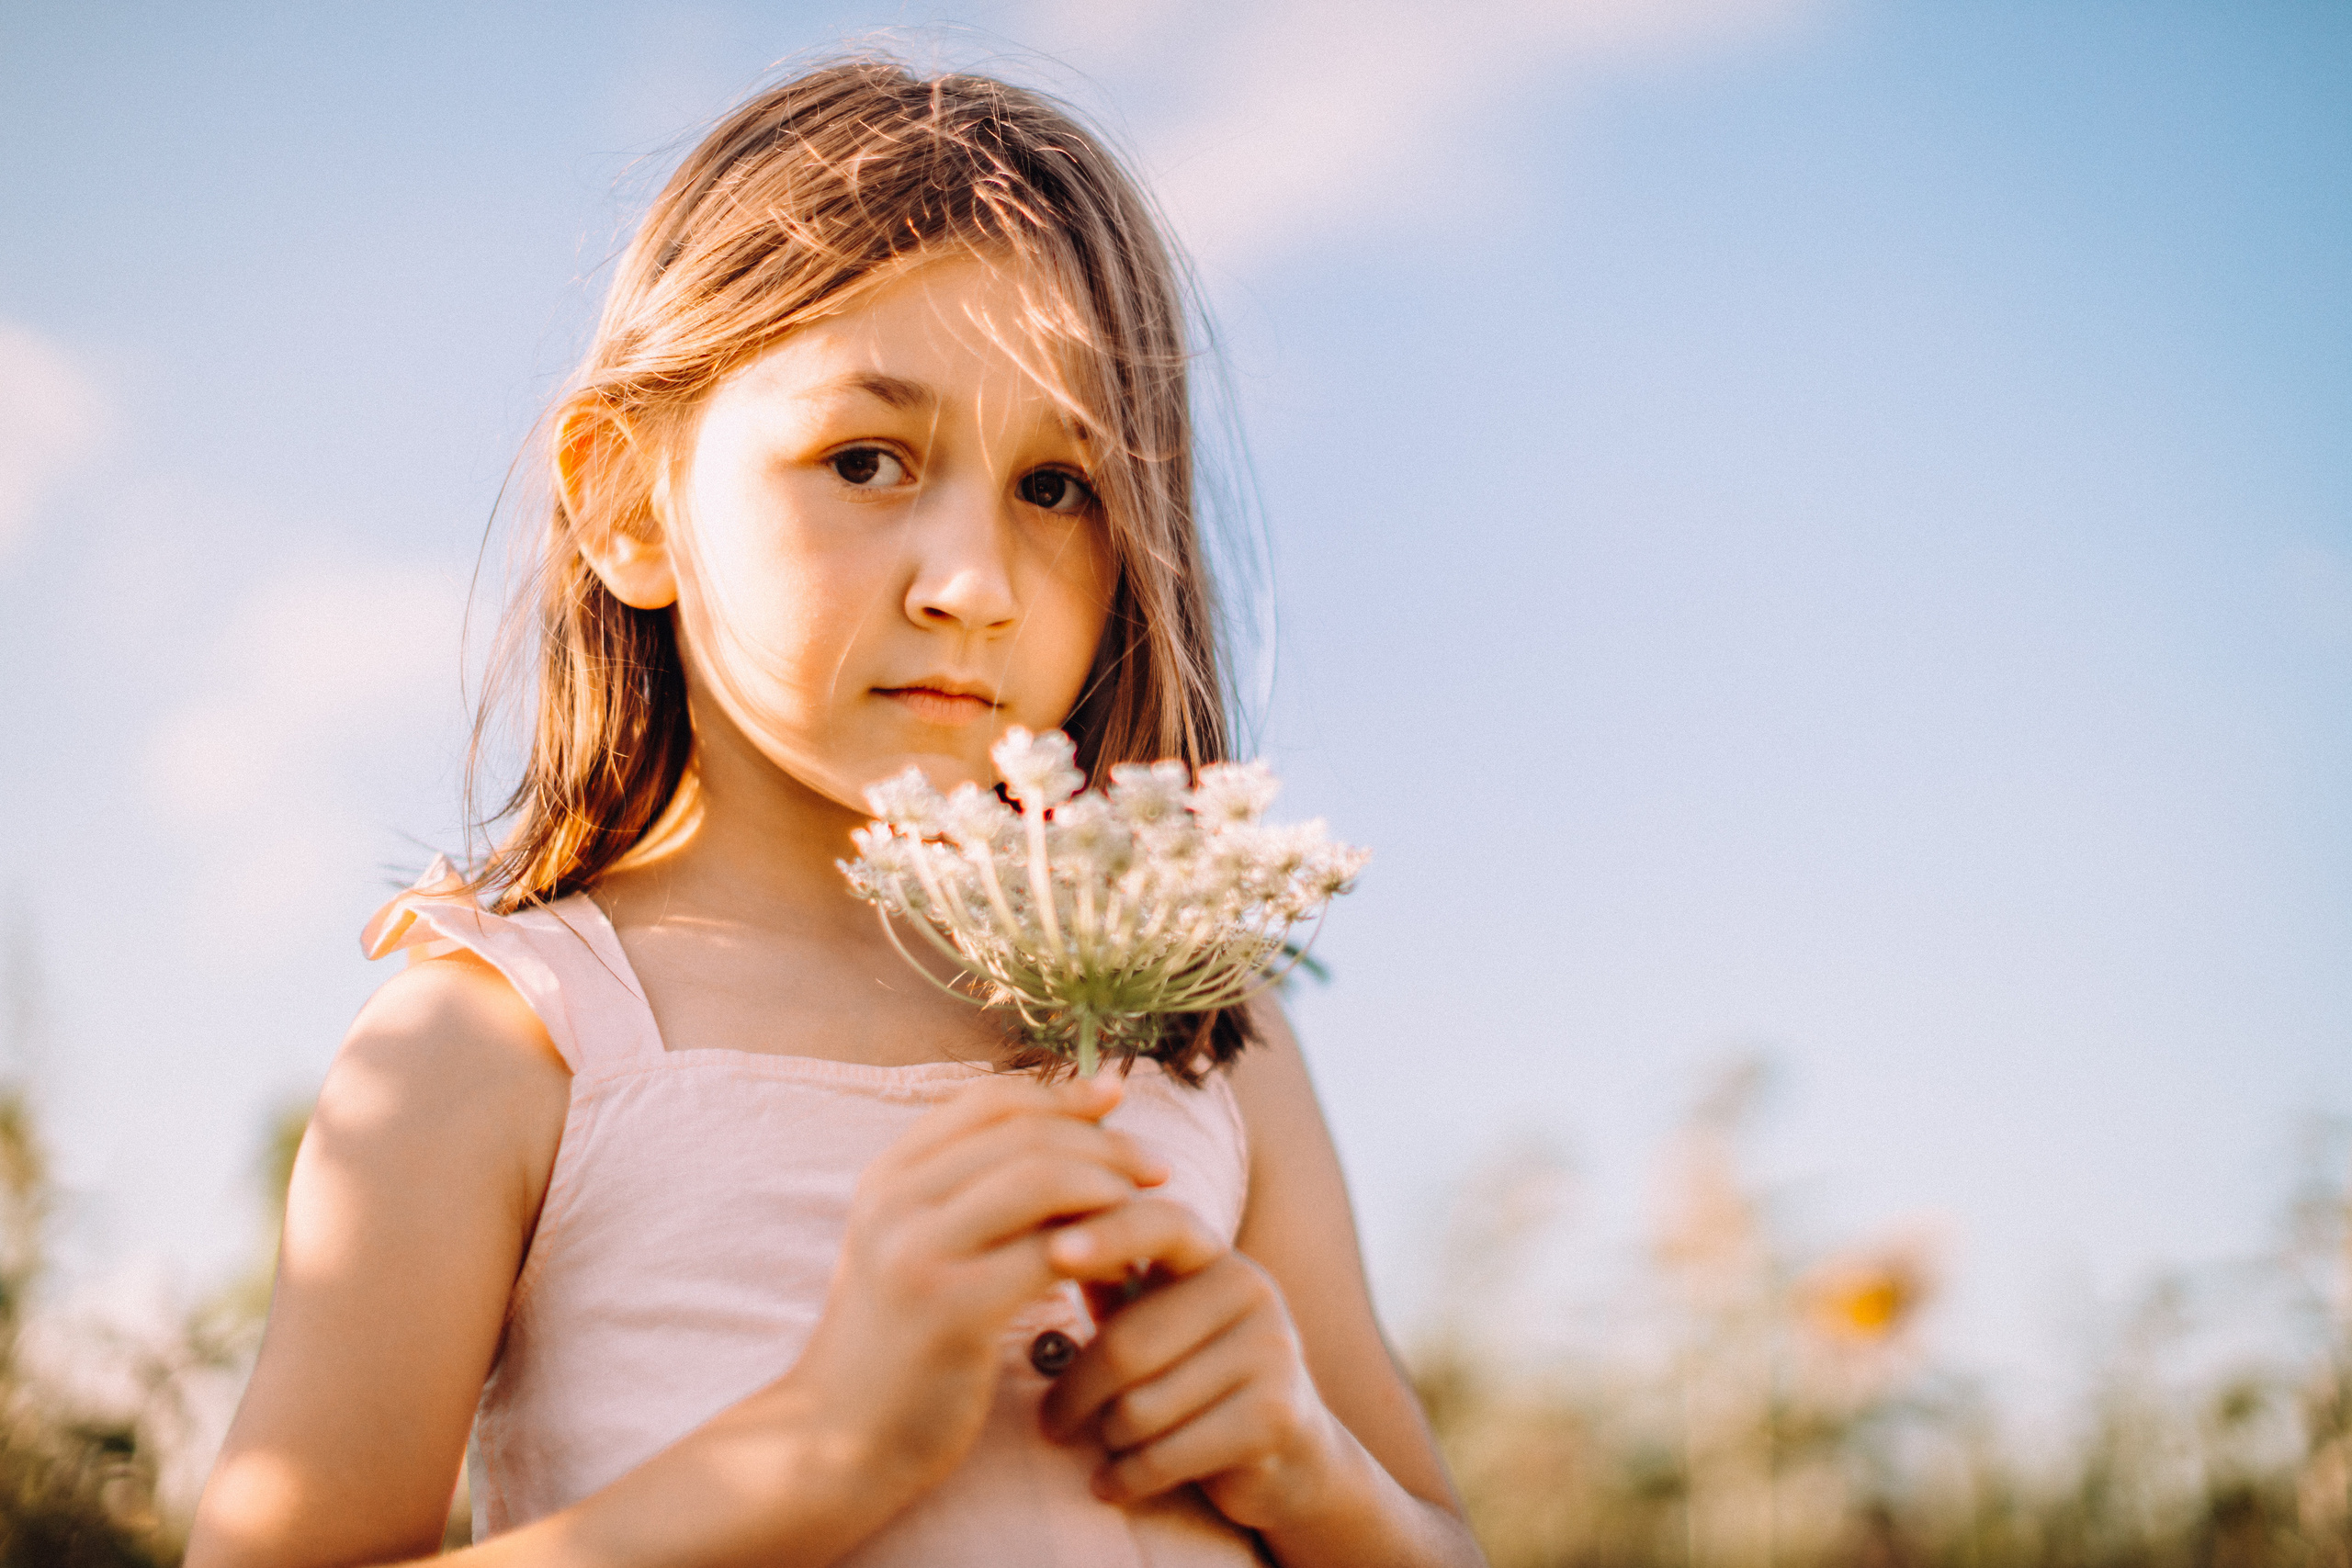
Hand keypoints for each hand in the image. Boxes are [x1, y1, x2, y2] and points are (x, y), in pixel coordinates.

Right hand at [787, 1073, 1168, 1500]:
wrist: (836, 1441)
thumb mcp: (911, 1249)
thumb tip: (1059, 1131)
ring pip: (1042, 1181)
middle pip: (1026, 1136)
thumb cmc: (897, 1343)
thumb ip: (964, 1194)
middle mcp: (895, 1202)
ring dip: (1110, 1189)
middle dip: (1106, 1144)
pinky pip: (1051, 1254)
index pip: (990, 1102)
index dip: (1063, 1094)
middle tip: (1160, 1169)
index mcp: (887, 1178)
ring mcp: (918, 1252)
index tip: (1117, 1098)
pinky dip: (1102, 1252)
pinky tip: (1123, 1271)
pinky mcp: (952, 1309)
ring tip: (1147, 1213)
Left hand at [1037, 1199, 1350, 1533]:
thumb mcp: (1156, 1318)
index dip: (1107, 1235)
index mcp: (1214, 1256)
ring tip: (1110, 1446)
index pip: (1160, 1225)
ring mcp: (1271, 1351)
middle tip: (1050, 1424)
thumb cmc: (1196, 1377)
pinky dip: (1125, 1479)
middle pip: (1127, 1344)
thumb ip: (1111, 1278)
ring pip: (1140, 1409)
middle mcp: (1252, 1289)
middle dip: (1075, 1394)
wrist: (1290, 1454)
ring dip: (1107, 1440)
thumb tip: (1034, 1234)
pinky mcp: (1275, 1417)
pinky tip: (1112, 1484)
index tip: (1054, 1252)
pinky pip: (1166, 1455)